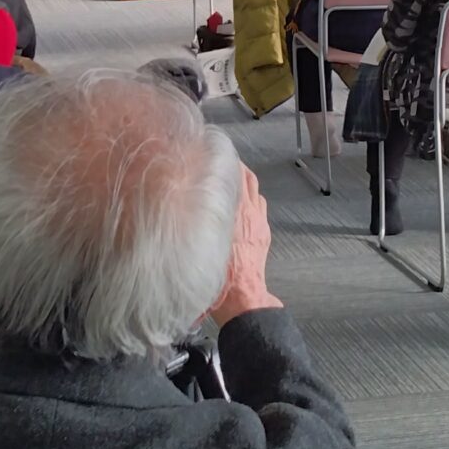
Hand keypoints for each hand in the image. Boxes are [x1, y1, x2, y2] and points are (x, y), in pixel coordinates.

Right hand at [210, 166, 278, 325]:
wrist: (242, 294)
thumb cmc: (220, 271)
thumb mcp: (201, 242)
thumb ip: (196, 220)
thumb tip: (184, 203)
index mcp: (236, 210)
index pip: (236, 174)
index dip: (228, 161)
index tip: (216, 153)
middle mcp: (251, 211)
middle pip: (249, 178)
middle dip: (238, 168)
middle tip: (223, 163)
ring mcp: (260, 222)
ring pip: (256, 192)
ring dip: (245, 184)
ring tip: (231, 181)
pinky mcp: (264, 233)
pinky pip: (260, 208)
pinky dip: (252, 201)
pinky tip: (241, 206)